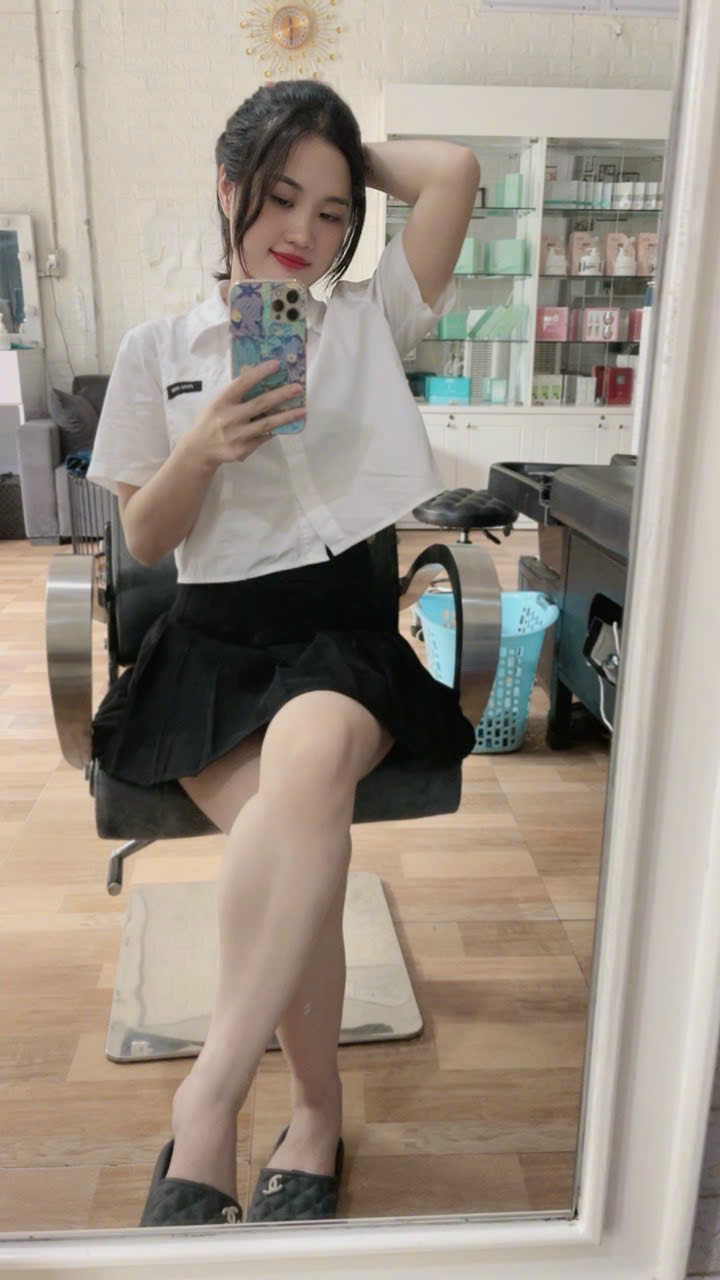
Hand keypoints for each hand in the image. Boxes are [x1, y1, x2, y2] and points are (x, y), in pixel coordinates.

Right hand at [183, 360, 304, 467]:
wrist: (199, 449)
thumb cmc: (211, 420)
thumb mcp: (217, 403)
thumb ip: (235, 394)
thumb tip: (261, 379)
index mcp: (222, 401)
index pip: (243, 383)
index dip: (260, 373)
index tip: (276, 364)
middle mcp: (229, 417)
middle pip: (260, 403)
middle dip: (281, 395)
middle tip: (298, 388)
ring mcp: (237, 435)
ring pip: (267, 424)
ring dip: (287, 417)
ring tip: (302, 411)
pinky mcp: (242, 450)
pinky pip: (264, 438)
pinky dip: (275, 430)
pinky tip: (286, 425)